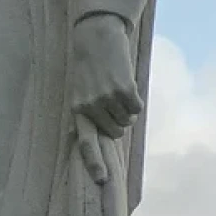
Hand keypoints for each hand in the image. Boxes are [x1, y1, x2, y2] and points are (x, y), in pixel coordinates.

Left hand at [72, 13, 142, 183]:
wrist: (96, 36)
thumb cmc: (89, 66)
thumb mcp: (79, 90)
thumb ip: (83, 113)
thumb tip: (80, 136)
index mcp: (78, 110)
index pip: (85, 142)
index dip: (94, 162)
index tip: (101, 180)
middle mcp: (91, 107)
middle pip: (116, 131)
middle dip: (118, 120)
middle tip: (112, 99)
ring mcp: (108, 99)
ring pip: (127, 120)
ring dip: (127, 108)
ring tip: (116, 87)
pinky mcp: (124, 90)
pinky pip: (137, 107)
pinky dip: (135, 98)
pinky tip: (125, 82)